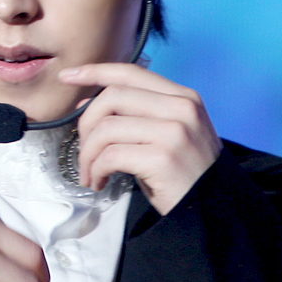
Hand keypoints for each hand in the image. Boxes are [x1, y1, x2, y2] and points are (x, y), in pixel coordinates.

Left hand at [60, 63, 221, 215]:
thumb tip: (87, 102)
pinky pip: (110, 156)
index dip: (95, 71)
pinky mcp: (163, 158)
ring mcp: (174, 132)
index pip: (130, 72)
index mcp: (183, 97)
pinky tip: (100, 182)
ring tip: (90, 173)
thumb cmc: (184, 175)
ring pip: (106, 128)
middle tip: (84, 151)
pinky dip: (96, 170)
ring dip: (88, 154)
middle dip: (85, 124)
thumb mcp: (166, 134)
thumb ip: (134, 113)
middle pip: (112, 96)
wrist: (214, 211)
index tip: (68, 76)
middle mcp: (182, 108)